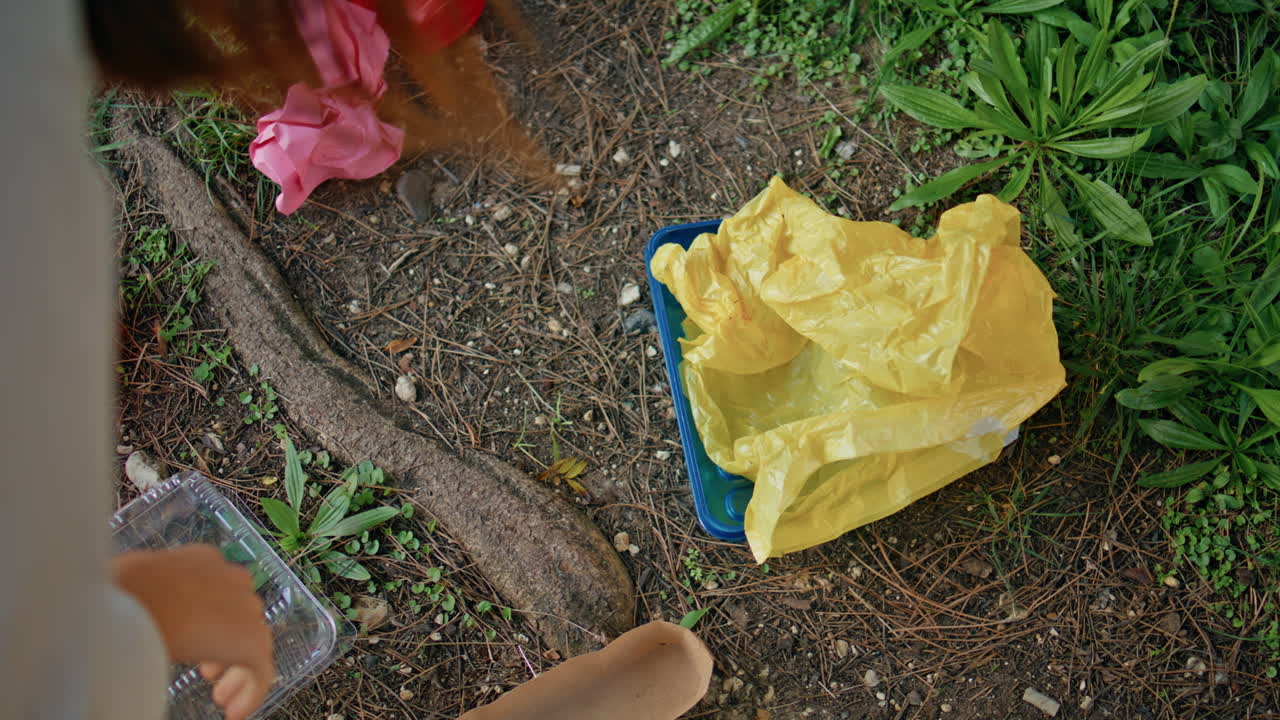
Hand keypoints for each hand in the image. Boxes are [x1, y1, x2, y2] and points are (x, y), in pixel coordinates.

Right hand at [112, 545, 273, 719]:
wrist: (132, 596)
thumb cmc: (118, 589)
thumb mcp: (134, 586)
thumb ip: (150, 598)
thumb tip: (140, 616)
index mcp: (203, 563)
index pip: (221, 593)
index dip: (213, 622)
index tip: (197, 643)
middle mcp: (229, 580)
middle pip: (241, 617)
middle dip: (226, 646)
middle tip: (210, 672)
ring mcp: (244, 609)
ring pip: (254, 643)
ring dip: (238, 672)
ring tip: (221, 695)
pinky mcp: (250, 640)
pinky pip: (261, 671)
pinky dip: (250, 694)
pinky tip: (234, 712)